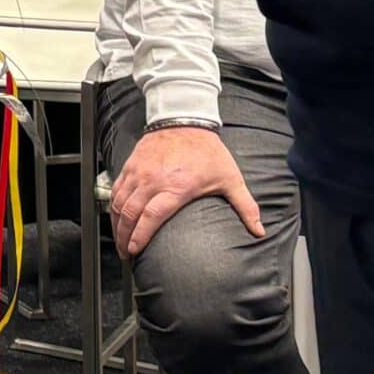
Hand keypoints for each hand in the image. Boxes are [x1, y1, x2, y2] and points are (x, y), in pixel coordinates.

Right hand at [111, 125, 262, 256]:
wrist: (184, 120)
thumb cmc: (208, 151)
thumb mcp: (231, 178)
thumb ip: (245, 207)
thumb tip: (259, 231)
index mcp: (176, 187)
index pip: (152, 216)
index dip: (140, 235)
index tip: (136, 250)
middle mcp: (153, 180)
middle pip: (130, 213)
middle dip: (124, 236)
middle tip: (127, 253)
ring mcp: (139, 172)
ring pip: (119, 202)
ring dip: (116, 223)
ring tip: (120, 239)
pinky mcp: (130, 165)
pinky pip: (116, 189)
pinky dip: (114, 206)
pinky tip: (116, 217)